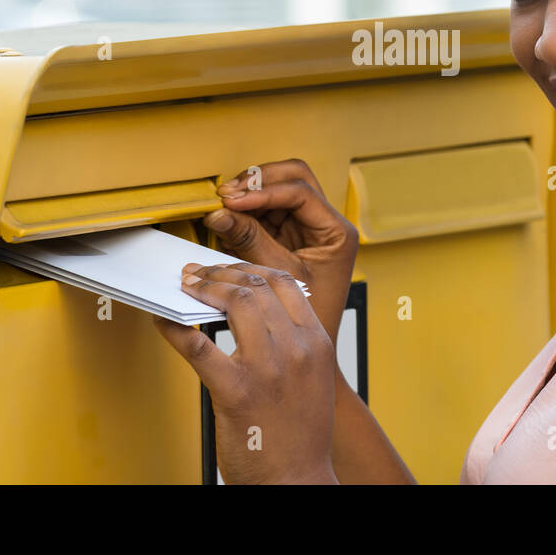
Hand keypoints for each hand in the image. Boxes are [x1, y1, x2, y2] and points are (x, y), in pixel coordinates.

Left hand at [154, 260, 337, 484]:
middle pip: (257, 287)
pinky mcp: (235, 391)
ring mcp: (267, 368)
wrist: (296, 482)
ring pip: (235, 303)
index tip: (231, 268)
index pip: (286, 283)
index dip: (252, 268)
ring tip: (187, 286)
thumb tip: (258, 314)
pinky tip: (164, 320)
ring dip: (204, 288)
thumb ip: (294, 344)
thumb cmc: (301, 437)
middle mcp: (296, 350)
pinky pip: (198, 346)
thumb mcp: (313, 380)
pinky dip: (175, 328)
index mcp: (317, 344)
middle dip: (222, 273)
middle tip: (199, 273)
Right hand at [203, 159, 358, 343]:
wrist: (309, 375)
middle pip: (292, 179)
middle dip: (257, 181)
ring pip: (277, 192)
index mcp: (336, 234)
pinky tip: (226, 220)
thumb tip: (218, 213)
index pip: (300, 192)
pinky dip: (246, 213)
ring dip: (249, 194)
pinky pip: (266, 214)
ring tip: (221, 205)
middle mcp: (325, 226)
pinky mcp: (289, 241)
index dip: (263, 191)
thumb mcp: (277, 278)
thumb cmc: (304, 327)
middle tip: (226, 193)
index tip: (233, 199)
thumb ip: (249, 242)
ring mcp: (307, 231)